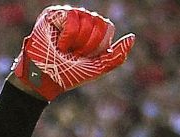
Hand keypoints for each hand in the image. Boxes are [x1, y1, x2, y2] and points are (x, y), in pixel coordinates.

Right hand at [12, 6, 134, 100]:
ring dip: (77, 42)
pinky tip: (59, 43)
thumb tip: (132, 37)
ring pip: (87, 19)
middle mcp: (81, 20)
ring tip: (65, 50)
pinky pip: (72, 16)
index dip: (98, 45)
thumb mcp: (97, 67)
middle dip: (89, 45)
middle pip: (99, 23)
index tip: (85, 57)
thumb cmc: (69, 74)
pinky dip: (68, 36)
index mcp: (92, 31)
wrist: (47, 80)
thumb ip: (117, 55)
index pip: (107, 27)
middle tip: (74, 54)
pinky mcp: (54, 13)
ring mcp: (67, 15)